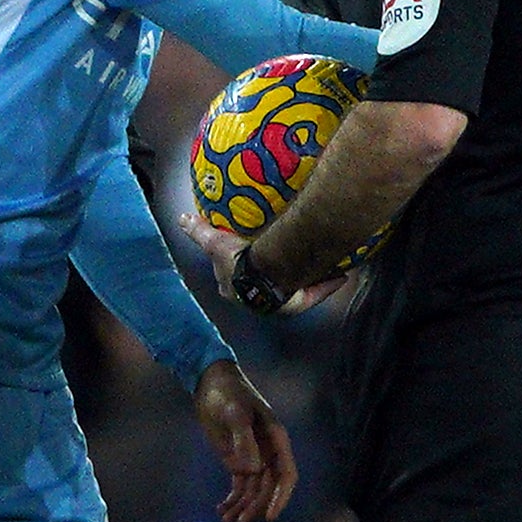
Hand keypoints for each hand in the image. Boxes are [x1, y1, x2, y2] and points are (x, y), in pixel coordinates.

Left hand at [177, 213, 342, 316]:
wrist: (264, 274)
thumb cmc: (237, 261)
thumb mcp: (214, 243)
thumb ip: (199, 231)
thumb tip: (183, 218)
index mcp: (232, 289)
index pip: (233, 279)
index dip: (239, 268)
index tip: (249, 255)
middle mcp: (254, 300)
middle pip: (265, 284)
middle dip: (273, 274)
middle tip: (283, 258)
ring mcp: (278, 303)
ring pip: (292, 289)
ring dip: (302, 279)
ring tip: (312, 264)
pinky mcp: (300, 302)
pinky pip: (317, 291)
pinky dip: (328, 284)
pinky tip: (339, 274)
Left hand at [193, 358, 298, 521]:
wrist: (210, 383)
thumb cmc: (227, 393)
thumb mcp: (234, 413)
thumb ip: (243, 439)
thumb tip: (252, 469)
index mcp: (276, 439)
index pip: (286, 474)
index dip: (280, 496)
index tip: (269, 516)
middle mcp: (268, 451)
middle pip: (268, 487)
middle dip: (255, 506)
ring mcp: (253, 457)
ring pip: (253, 490)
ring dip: (242, 506)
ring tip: (227, 520)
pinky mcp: (237, 460)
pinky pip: (240, 485)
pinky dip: (232, 499)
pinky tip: (221, 510)